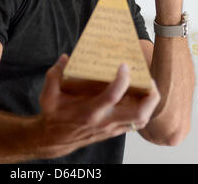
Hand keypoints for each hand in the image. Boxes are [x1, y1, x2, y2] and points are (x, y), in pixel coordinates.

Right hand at [38, 54, 160, 158]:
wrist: (55, 140)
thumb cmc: (54, 116)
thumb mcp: (48, 95)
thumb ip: (54, 74)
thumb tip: (65, 58)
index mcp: (89, 111)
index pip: (112, 96)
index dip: (122, 79)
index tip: (124, 65)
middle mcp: (104, 121)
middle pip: (138, 114)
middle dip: (150, 96)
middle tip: (149, 79)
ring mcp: (111, 128)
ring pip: (140, 120)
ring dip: (149, 103)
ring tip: (149, 86)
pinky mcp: (113, 131)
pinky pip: (135, 123)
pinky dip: (142, 110)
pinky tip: (139, 97)